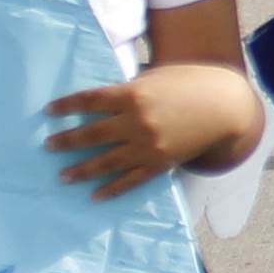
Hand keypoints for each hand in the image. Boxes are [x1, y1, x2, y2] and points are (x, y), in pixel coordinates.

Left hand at [44, 64, 258, 198]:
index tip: (49, 111)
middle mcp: (136, 122)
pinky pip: (130, 180)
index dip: (67, 106)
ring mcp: (147, 146)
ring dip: (81, 169)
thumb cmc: (190, 83)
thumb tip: (102, 100)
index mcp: (133, 94)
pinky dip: (111, 189)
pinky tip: (94, 195)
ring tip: (62, 175)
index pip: (90, 101)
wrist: (225, 108)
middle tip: (48, 146)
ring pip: (106, 161)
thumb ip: (129, 89)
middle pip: (91, 133)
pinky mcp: (159, 163)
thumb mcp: (156, 77)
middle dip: (66, 140)